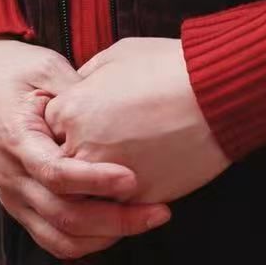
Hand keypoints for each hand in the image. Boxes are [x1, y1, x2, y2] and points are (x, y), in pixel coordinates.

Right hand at [0, 37, 173, 261]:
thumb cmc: (18, 73)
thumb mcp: (48, 69)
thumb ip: (80, 94)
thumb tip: (121, 113)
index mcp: (15, 139)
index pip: (55, 173)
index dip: (94, 181)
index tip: (132, 179)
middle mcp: (11, 177)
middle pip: (62, 216)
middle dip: (114, 220)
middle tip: (157, 212)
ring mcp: (14, 197)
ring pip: (59, 238)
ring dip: (105, 237)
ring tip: (145, 220)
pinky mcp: (22, 208)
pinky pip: (54, 239)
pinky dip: (88, 240)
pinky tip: (119, 226)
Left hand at [44, 36, 232, 206]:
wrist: (214, 94)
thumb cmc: (168, 67)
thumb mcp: (118, 55)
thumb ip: (89, 75)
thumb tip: (82, 86)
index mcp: (70, 110)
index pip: (51, 132)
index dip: (69, 129)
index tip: (89, 126)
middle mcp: (80, 148)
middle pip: (63, 170)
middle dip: (77, 165)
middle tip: (102, 157)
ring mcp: (106, 180)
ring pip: (87, 198)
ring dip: (98, 193)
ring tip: (121, 180)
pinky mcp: (136, 200)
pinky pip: (120, 209)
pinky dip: (127, 203)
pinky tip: (145, 184)